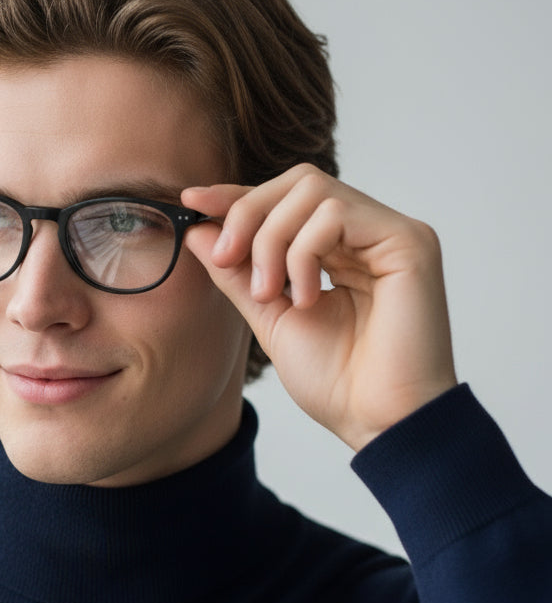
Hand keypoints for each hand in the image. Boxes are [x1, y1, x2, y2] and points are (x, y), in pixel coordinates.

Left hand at [182, 165, 457, 450]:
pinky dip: (304, 252)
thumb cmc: (336, 381)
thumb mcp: (269, 316)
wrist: (377, 421)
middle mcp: (368, 234)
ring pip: (312, 191)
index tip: (191, 200)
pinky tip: (306, 298)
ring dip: (273, 241)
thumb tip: (198, 231)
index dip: (237, 196)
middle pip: (297, 182)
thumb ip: (237, 273)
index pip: (285, 200)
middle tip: (225, 259)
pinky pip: (337, 213)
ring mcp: (391, 233)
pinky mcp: (410, 240)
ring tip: (270, 293)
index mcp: (340, 249)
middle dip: (248, 213)